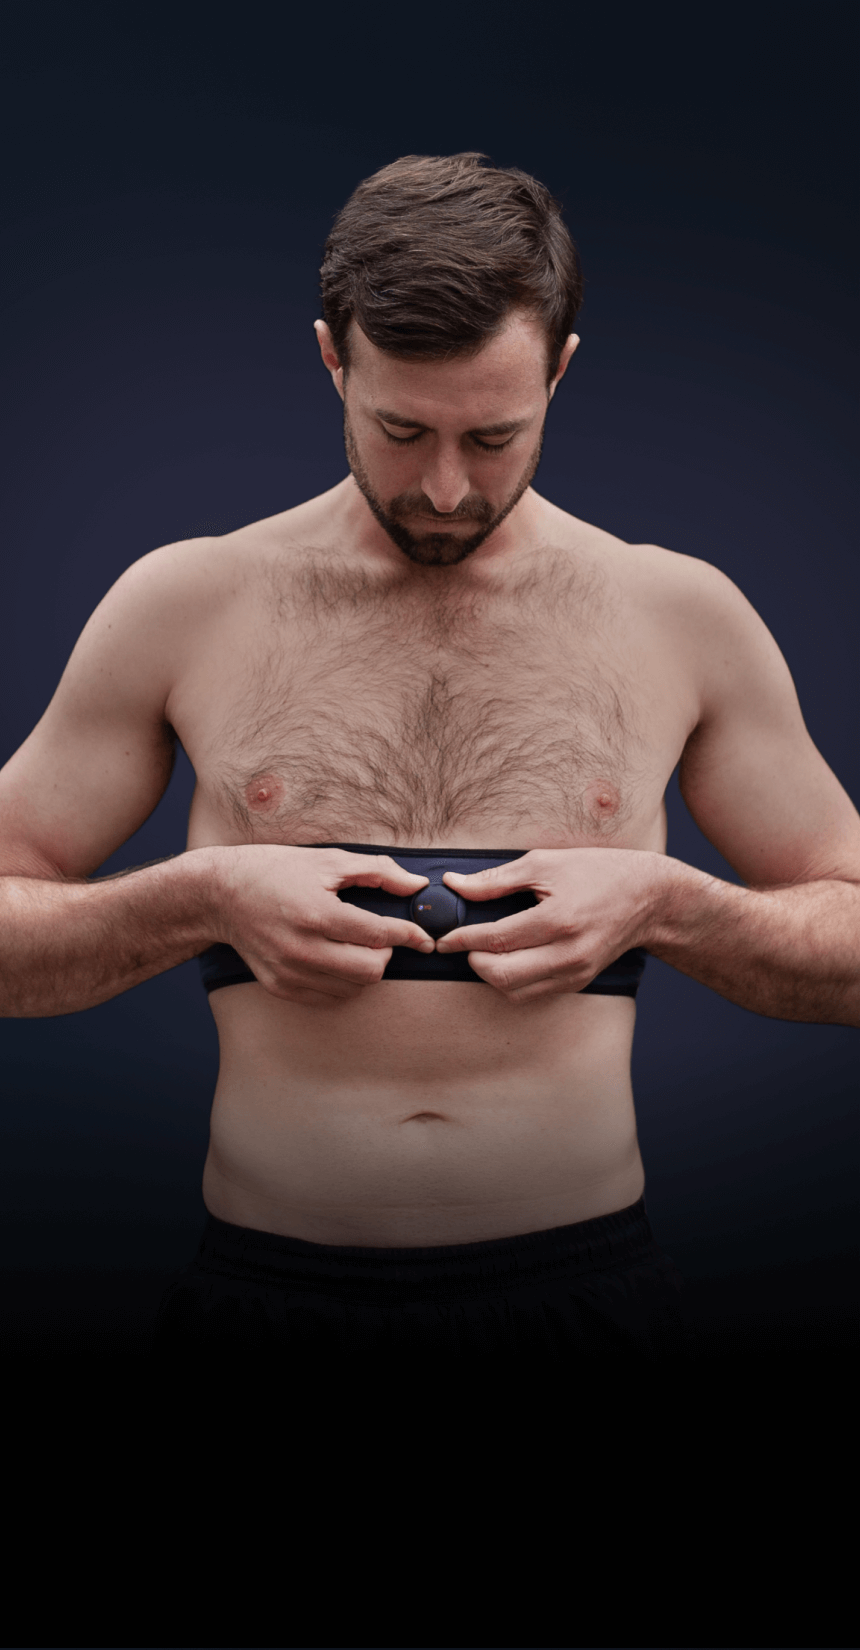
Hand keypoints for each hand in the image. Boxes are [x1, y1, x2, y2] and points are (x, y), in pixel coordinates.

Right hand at [211, 845, 433, 1005]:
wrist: (221, 894)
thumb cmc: (277, 871)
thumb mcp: (328, 861)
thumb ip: (378, 872)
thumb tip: (417, 887)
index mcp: (316, 913)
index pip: (379, 934)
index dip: (410, 936)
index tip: (424, 938)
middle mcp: (302, 948)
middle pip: (371, 970)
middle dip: (386, 954)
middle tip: (378, 936)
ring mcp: (289, 972)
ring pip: (353, 988)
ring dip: (365, 968)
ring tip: (354, 945)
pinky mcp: (280, 986)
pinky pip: (330, 997)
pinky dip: (343, 982)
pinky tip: (336, 959)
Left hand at [435, 848, 663, 1002]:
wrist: (648, 897)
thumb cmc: (597, 872)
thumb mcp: (545, 863)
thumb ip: (496, 880)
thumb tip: (454, 885)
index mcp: (558, 919)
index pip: (496, 939)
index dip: (462, 940)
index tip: (443, 938)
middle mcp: (568, 953)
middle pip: (502, 975)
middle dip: (472, 961)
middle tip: (461, 944)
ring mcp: (575, 972)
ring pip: (515, 991)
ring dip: (490, 974)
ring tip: (483, 951)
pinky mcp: (578, 982)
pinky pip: (533, 993)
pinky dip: (512, 980)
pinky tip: (507, 958)